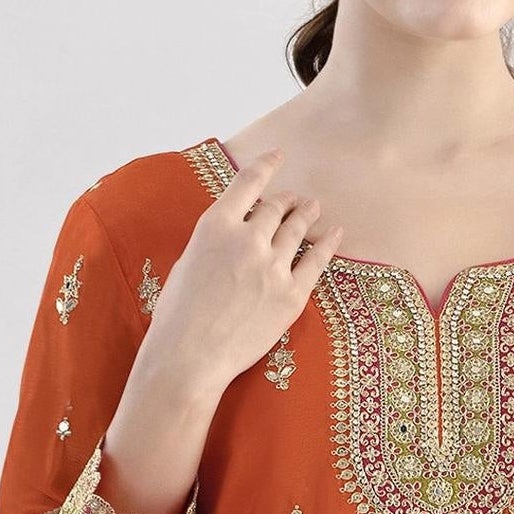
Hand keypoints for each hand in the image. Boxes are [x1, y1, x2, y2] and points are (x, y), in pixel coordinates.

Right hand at [101, 152, 340, 513]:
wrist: (189, 357)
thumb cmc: (178, 316)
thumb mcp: (188, 262)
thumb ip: (216, 241)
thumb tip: (235, 231)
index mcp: (215, 225)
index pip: (248, 182)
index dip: (267, 165)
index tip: (278, 156)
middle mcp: (247, 238)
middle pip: (275, 206)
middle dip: (286, 199)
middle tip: (295, 199)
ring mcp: (272, 266)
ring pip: (297, 228)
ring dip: (306, 214)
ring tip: (314, 208)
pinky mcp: (291, 295)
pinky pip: (317, 261)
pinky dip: (328, 244)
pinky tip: (335, 234)